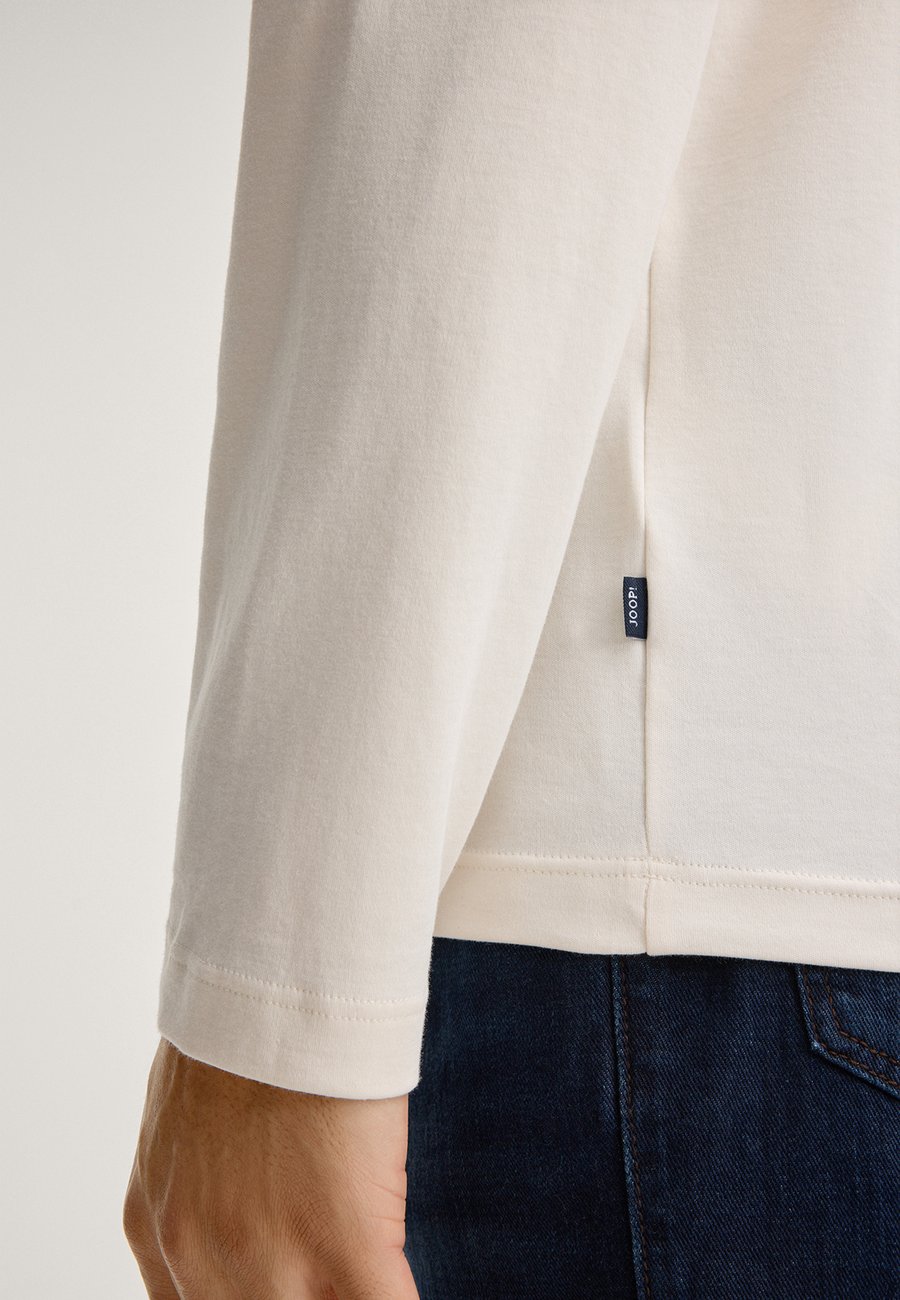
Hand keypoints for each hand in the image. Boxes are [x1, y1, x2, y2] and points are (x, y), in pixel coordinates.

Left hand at [123, 1037, 418, 1298]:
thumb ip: (202, 1184)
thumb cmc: (243, 1027)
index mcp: (158, 1231)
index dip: (252, 1294)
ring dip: (340, 1299)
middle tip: (323, 1274)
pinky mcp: (346, 1240)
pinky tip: (405, 1284)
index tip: (290, 1280)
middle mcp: (201, 1262)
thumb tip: (240, 1196)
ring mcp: (272, 1260)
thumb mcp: (185, 1118)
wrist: (278, 983)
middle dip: (299, 1296)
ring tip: (366, 1271)